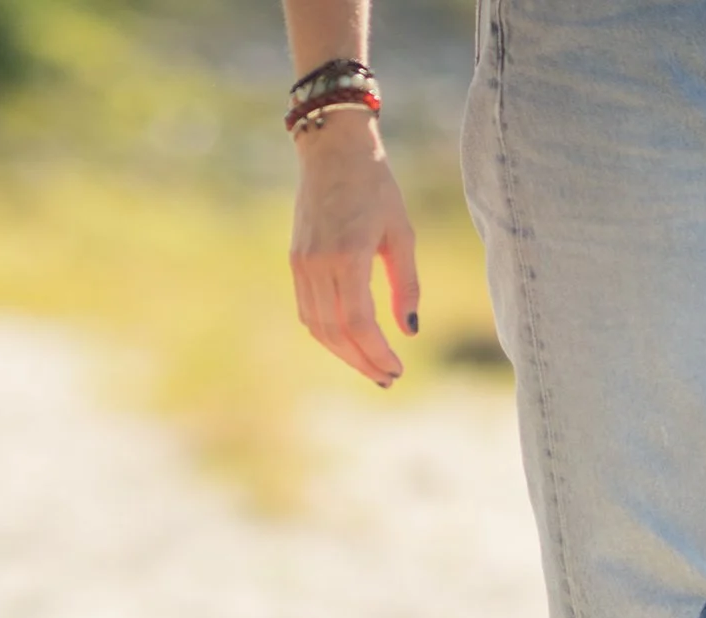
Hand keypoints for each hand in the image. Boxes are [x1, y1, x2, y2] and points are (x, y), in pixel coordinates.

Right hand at [289, 111, 420, 384]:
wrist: (332, 149)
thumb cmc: (375, 186)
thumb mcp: (401, 232)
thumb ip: (406, 284)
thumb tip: (409, 331)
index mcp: (347, 255)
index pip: (359, 322)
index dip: (377, 352)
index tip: (397, 369)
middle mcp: (318, 264)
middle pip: (336, 332)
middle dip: (362, 361)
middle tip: (388, 378)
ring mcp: (302, 265)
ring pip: (318, 327)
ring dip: (344, 353)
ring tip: (371, 367)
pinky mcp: (296, 262)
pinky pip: (308, 311)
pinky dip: (328, 333)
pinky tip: (349, 341)